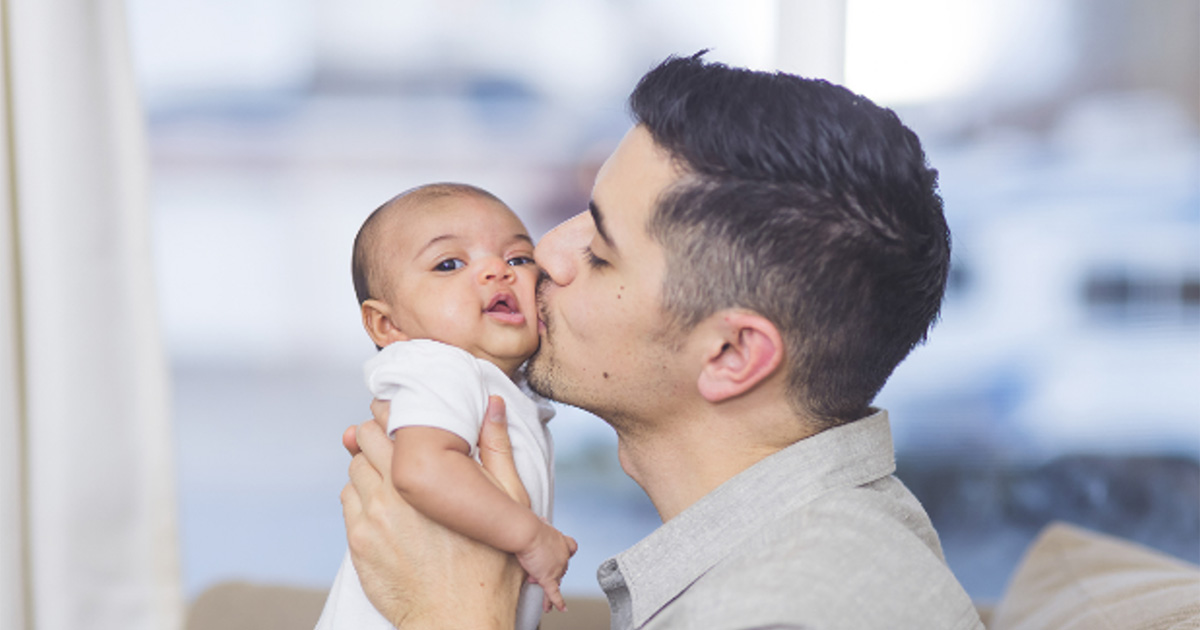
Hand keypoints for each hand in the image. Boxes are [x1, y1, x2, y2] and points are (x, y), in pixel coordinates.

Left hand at [340, 396, 524, 628]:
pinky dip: (361, 495)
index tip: (402, 413)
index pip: (394, 424)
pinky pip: (349, 501)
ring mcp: (371, 518)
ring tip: (391, 473)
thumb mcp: (509, 502)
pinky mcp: (358, 542)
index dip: (395, 414)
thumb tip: (492, 404)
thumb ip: (497, 448)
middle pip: (367, 439)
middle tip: (393, 437)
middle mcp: (394, 492)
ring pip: (356, 469)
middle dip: (378, 434)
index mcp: (429, 477)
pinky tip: (383, 503)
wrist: (461, 619)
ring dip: (369, 464)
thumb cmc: (491, 565)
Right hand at [516, 520, 578, 611]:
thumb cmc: (529, 526)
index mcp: (561, 541)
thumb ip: (541, 525)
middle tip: (533, 572)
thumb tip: (540, 520)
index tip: (563, 553)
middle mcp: (563, 556)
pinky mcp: (548, 578)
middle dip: (547, 570)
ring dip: (547, 584)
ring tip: (539, 590)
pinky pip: (554, 593)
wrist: (527, 533)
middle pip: (561, 567)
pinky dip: (557, 602)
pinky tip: (560, 609)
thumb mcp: (538, 523)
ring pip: (557, 580)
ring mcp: (557, 568)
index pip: (571, 548)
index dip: (566, 552)